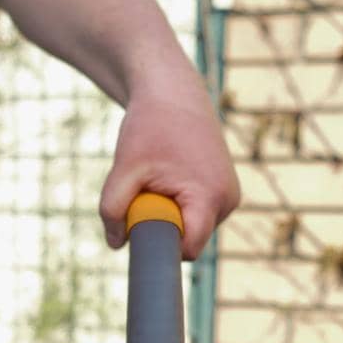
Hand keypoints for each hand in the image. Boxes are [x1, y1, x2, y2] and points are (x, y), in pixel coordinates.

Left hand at [99, 78, 239, 259]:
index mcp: (209, 197)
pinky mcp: (225, 191)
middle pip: (189, 240)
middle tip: (145, 192)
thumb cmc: (149, 127)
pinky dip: (179, 205)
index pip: (188, 249)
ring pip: (192, 228)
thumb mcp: (124, 168)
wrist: (173, 92)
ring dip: (170, 215)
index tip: (140, 240)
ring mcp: (230, 195)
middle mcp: (228, 200)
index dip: (162, 250)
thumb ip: (112, 208)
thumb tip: (116, 244)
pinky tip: (171, 177)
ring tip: (160, 178)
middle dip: (163, 227)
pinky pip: (197, 214)